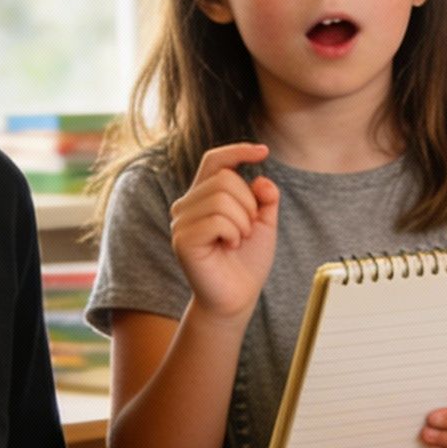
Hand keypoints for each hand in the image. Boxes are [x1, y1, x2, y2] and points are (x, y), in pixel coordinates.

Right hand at [169, 143, 278, 320]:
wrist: (238, 297)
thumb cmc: (247, 261)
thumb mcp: (263, 222)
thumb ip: (264, 197)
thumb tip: (261, 179)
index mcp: (204, 196)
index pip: (215, 161)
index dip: (238, 151)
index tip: (264, 152)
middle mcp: (187, 204)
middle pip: (225, 178)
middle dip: (248, 204)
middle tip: (246, 231)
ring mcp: (181, 221)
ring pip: (221, 198)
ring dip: (242, 221)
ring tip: (237, 240)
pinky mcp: (182, 239)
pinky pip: (217, 220)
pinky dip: (233, 233)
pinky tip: (229, 247)